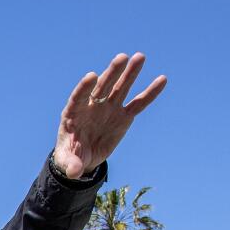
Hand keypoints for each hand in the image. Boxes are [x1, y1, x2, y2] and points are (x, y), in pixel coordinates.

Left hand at [53, 53, 165, 178]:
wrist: (83, 158)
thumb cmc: (71, 155)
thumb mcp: (67, 161)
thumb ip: (70, 164)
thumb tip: (74, 172)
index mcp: (74, 113)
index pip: (79, 97)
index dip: (84, 87)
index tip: (92, 76)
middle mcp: (92, 106)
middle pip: (102, 87)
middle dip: (111, 73)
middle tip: (122, 58)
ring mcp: (109, 108)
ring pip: (120, 88)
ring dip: (130, 73)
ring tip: (140, 57)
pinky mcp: (124, 116)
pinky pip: (138, 103)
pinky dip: (150, 93)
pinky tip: (162, 80)